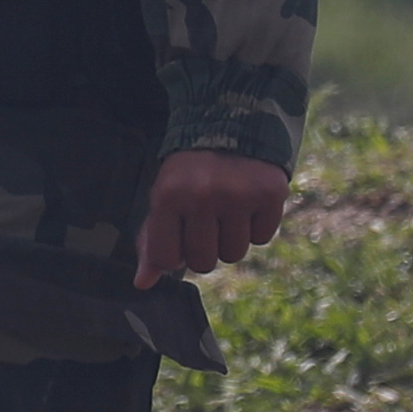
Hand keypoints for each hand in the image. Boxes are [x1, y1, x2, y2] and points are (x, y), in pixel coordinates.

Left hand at [135, 152, 288, 291]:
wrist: (231, 127)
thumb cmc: (189, 175)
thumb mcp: (164, 199)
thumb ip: (152, 242)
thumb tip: (143, 284)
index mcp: (168, 197)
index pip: (168, 258)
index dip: (174, 253)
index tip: (179, 234)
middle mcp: (203, 196)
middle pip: (204, 262)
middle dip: (204, 249)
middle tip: (205, 221)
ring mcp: (239, 195)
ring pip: (234, 254)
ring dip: (231, 239)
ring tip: (226, 210)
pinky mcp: (270, 194)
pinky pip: (262, 238)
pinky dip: (255, 227)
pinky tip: (247, 204)